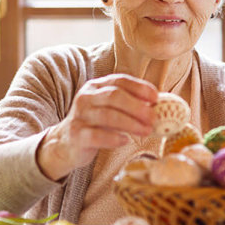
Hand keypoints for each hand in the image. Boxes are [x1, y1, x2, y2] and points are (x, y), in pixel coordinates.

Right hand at [37, 74, 157, 180]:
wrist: (66, 143)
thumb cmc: (95, 124)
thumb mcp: (108, 108)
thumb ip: (128, 104)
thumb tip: (159, 104)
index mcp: (96, 86)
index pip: (120, 80)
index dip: (139, 87)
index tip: (156, 98)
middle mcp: (86, 97)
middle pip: (114, 96)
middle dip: (137, 107)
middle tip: (154, 118)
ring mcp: (79, 115)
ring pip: (108, 115)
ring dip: (131, 123)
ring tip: (146, 131)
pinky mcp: (76, 135)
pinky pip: (96, 135)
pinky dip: (113, 138)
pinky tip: (125, 141)